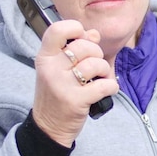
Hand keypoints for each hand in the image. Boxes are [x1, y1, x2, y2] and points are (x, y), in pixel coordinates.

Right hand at [31, 19, 118, 146]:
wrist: (49, 127)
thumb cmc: (57, 94)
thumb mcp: (58, 69)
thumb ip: (75, 48)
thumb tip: (94, 34)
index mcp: (45, 57)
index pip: (57, 30)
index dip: (75, 28)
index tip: (82, 37)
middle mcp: (51, 69)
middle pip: (83, 46)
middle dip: (97, 53)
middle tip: (95, 65)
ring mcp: (62, 85)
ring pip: (95, 64)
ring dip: (104, 70)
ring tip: (100, 78)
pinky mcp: (75, 101)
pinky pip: (104, 85)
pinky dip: (111, 86)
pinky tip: (107, 89)